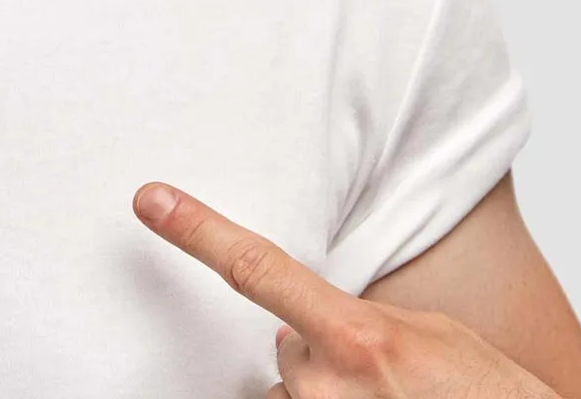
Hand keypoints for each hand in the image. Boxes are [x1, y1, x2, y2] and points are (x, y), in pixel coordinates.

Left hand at [132, 182, 559, 397]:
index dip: (197, 232)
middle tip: (382, 378)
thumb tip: (312, 326)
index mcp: (356, 338)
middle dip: (319, 354)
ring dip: (327, 396)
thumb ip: (361, 321)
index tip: (150, 200)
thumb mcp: (430, 339)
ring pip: (295, 393)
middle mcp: (325, 387)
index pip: (256, 269)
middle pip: (287, 348)